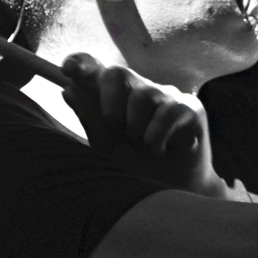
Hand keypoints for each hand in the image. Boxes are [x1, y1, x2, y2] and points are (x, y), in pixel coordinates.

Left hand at [60, 52, 219, 192]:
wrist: (173, 193)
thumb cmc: (139, 166)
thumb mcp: (107, 147)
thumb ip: (90, 119)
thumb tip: (68, 90)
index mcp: (117, 96)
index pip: (97, 69)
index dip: (82, 64)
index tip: (67, 69)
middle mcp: (141, 89)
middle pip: (117, 73)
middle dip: (110, 106)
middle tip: (118, 131)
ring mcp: (167, 96)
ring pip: (142, 96)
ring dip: (136, 130)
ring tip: (145, 147)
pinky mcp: (190, 108)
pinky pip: (166, 113)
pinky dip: (156, 138)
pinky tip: (161, 150)